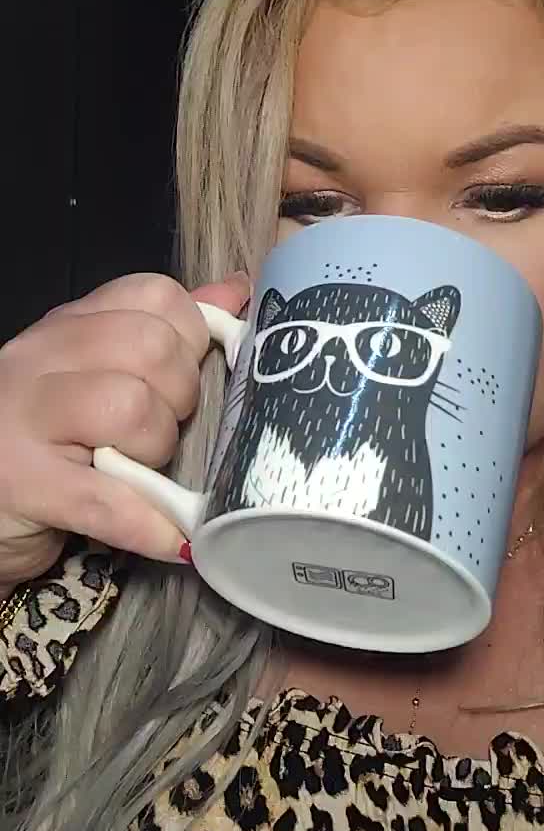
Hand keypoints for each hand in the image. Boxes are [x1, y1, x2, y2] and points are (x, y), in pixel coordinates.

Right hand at [0, 271, 249, 592]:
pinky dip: (151, 523)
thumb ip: (162, 331)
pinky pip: (108, 500)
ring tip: (145, 472)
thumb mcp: (94, 372)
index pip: (155, 294)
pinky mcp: (22, 483)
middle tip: (167, 429)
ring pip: (130, 406)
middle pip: (151, 346)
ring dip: (158, 448)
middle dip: (182, 395)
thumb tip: (234, 292)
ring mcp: (26, 416)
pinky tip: (173, 538)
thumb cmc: (40, 438)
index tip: (188, 375)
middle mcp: (43, 357)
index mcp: (69, 324)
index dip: (192, 337)